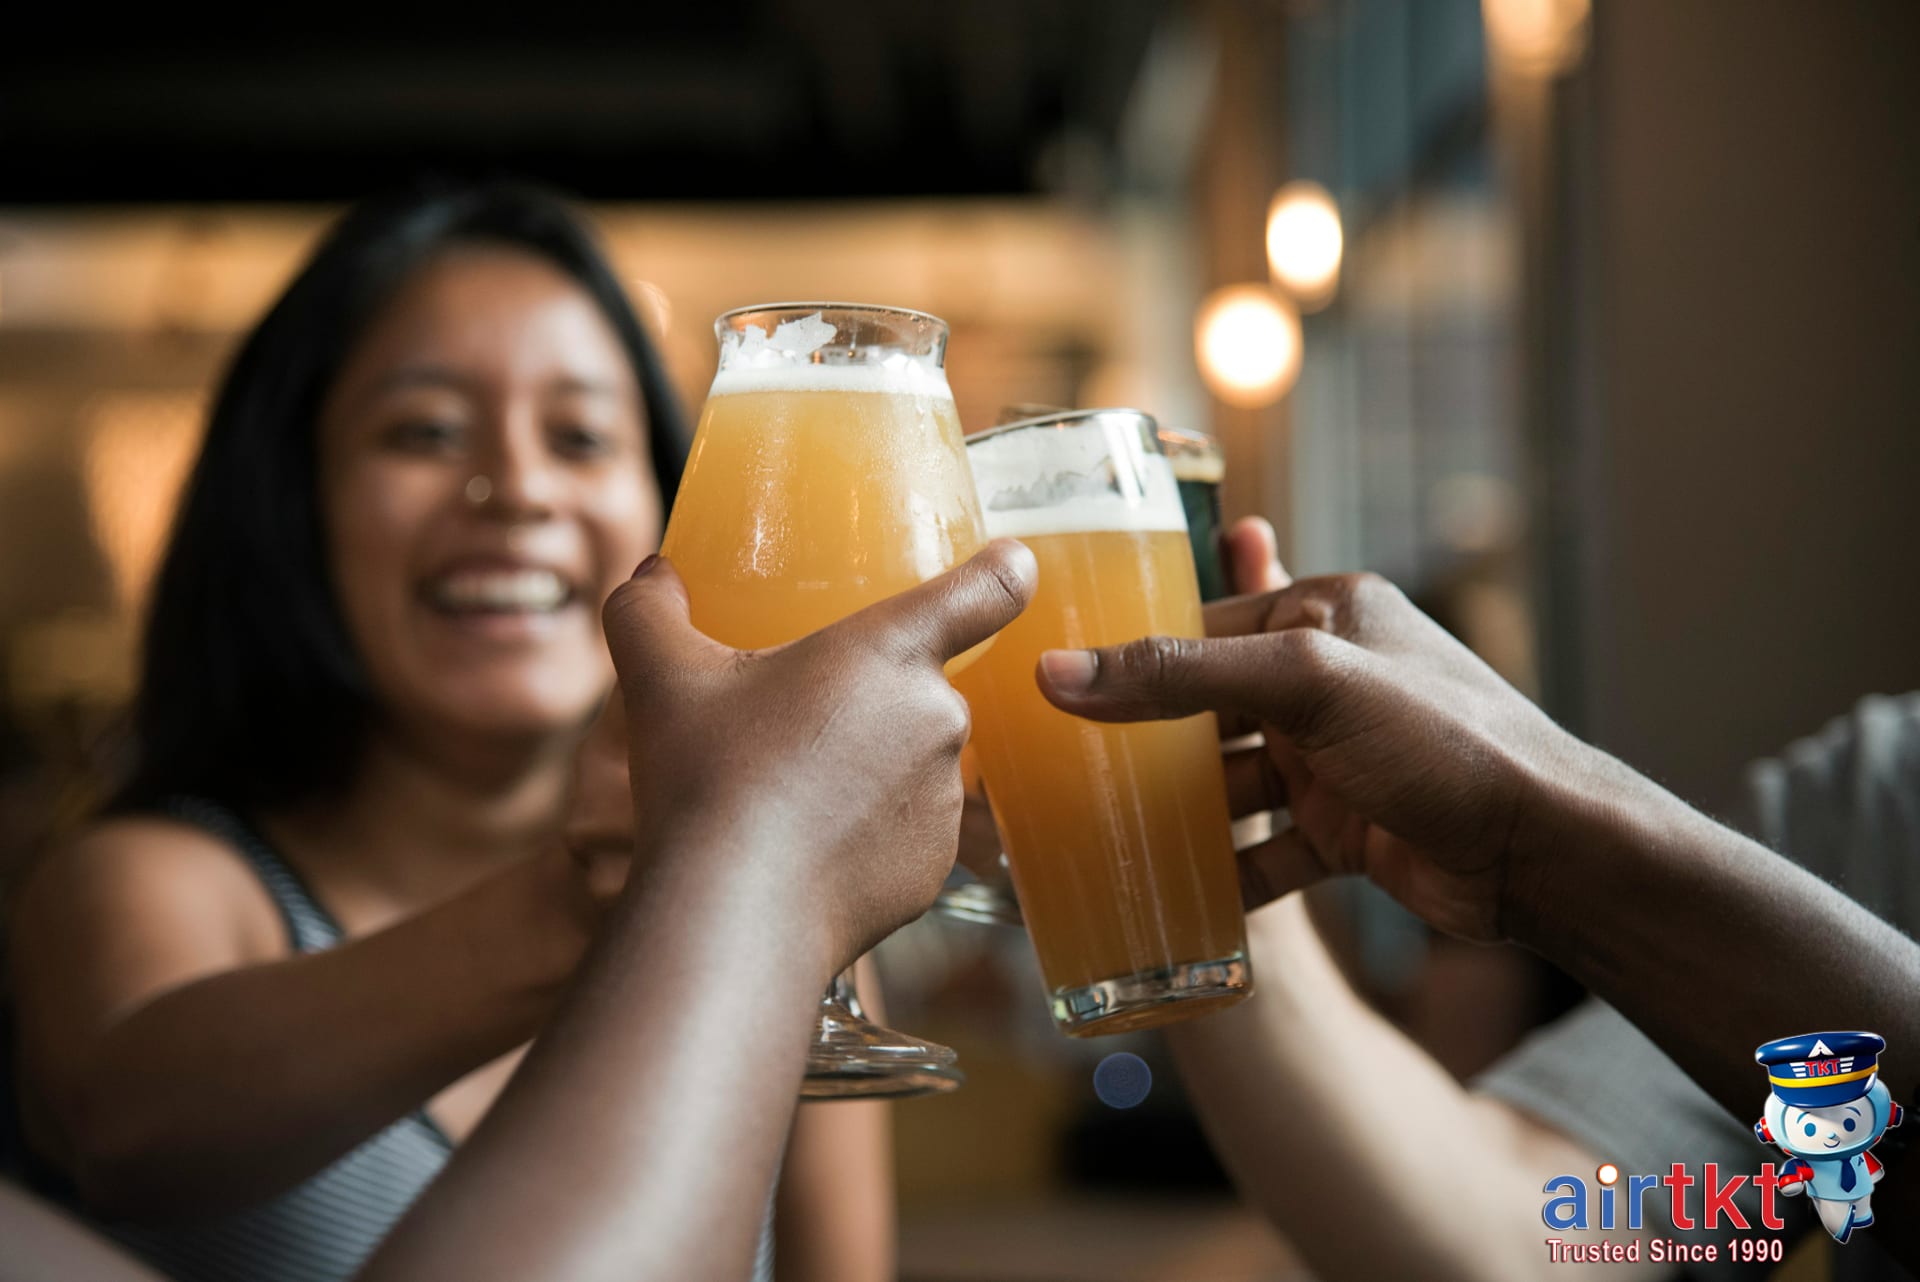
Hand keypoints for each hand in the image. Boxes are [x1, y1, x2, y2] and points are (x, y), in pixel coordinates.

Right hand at [586, 542, 1035, 970]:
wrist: (734, 912)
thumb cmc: (708, 779)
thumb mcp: (661, 677)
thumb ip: (649, 610)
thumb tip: (650, 575)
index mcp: (891, 651)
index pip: (984, 590)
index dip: (1003, 570)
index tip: (1011, 564)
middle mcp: (938, 718)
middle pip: (918, 689)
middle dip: (866, 703)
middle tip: (794, 728)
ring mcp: (944, 798)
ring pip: (912, 764)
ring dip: (869, 770)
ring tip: (790, 796)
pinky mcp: (936, 867)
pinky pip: (907, 833)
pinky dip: (868, 837)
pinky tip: (807, 849)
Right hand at [1035, 549, 1600, 941]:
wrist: (1546, 853)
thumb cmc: (1443, 741)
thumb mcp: (1304, 684)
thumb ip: (1182, 676)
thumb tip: (1059, 673)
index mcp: (1325, 613)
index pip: (1203, 624)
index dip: (1131, 654)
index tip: (1052, 687)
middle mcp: (1329, 681)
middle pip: (1209, 708)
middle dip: (1144, 742)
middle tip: (1060, 770)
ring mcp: (1338, 760)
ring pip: (1232, 783)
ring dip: (1179, 815)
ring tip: (1099, 838)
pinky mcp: (1349, 830)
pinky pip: (1266, 849)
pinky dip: (1225, 874)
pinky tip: (1172, 899)